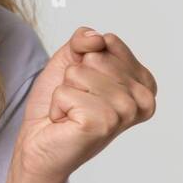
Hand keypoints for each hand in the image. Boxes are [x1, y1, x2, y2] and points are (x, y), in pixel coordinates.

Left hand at [12, 27, 156, 182]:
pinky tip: (67, 123)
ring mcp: (125, 112)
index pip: (109, 41)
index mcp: (143, 82)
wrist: (39, 144)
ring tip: (72, 113)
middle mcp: (141, 99)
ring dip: (65, 92)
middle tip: (76, 102)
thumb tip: (97, 38)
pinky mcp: (102, 123)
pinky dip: (58, 105)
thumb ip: (84, 40)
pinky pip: (66, 92)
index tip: (86, 86)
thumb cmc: (58, 106)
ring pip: (79, 72)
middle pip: (95, 56)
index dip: (84, 59)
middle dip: (74, 77)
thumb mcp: (71, 61)